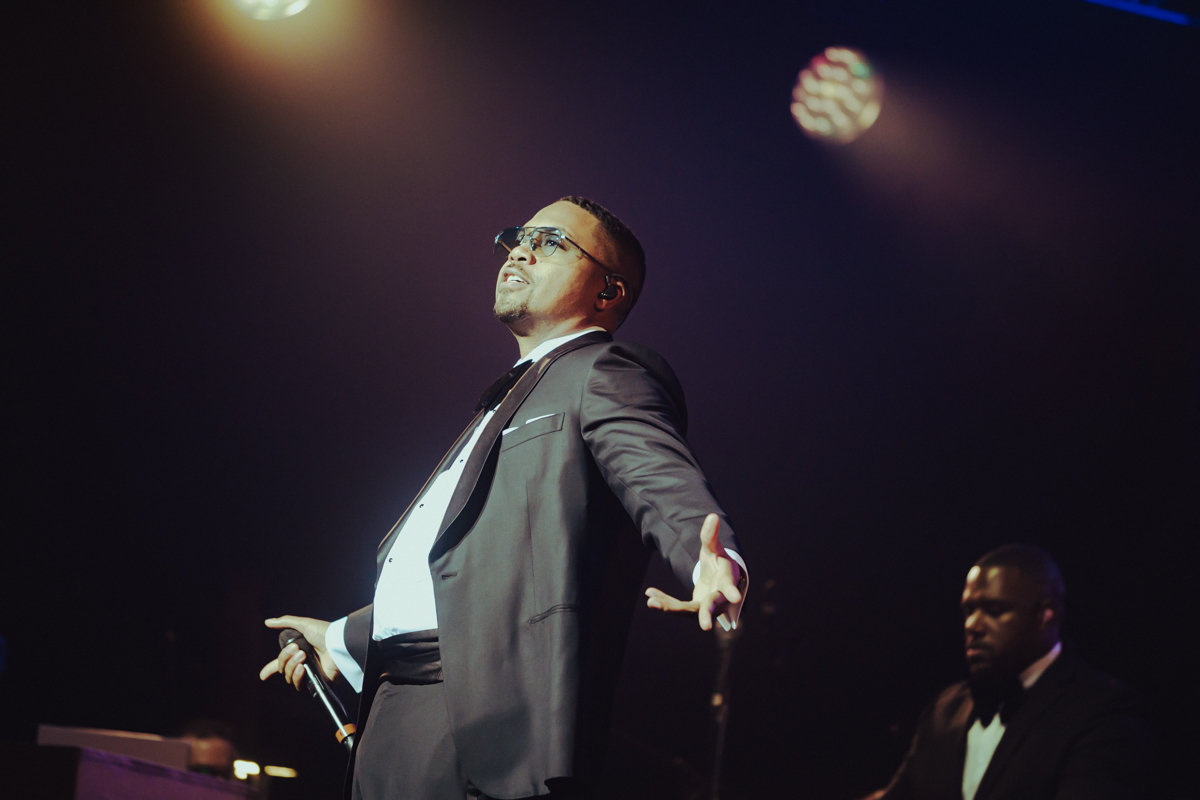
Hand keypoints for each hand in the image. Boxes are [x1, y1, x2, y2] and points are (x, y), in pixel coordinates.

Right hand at [258, 615, 338, 689]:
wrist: (338, 644)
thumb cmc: (324, 632)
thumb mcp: (303, 624)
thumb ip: (285, 622)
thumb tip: (267, 622)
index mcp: (298, 652)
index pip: (280, 663)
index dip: (270, 670)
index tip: (262, 676)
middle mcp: (303, 664)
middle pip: (282, 668)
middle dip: (285, 658)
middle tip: (298, 649)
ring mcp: (309, 674)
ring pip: (288, 677)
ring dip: (292, 666)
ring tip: (303, 657)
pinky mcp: (315, 682)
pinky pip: (299, 686)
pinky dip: (298, 677)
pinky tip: (303, 668)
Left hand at [645, 513, 744, 630]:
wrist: (718, 582)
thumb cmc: (719, 564)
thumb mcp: (714, 549)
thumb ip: (711, 536)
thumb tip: (713, 516)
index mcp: (726, 584)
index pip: (729, 588)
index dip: (731, 592)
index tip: (736, 598)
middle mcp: (717, 600)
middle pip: (710, 608)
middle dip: (706, 616)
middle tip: (706, 627)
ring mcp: (704, 609)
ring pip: (687, 611)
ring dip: (670, 607)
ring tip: (651, 600)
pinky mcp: (692, 611)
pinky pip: (677, 608)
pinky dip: (664, 602)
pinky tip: (649, 595)